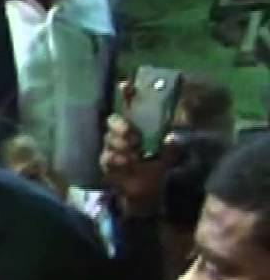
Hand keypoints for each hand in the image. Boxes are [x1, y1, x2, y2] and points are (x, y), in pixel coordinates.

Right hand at [101, 84, 175, 218]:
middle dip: (121, 125)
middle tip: (133, 135)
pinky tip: (127, 163)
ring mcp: (112, 148)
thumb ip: (170, 147)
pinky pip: (107, 157)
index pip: (130, 106)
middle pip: (113, 121)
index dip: (126, 94)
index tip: (125, 84)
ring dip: (120, 144)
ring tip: (133, 153)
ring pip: (109, 139)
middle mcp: (122, 134)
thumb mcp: (168, 157)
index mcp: (138, 127)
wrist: (147, 195)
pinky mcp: (107, 163)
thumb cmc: (157, 169)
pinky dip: (117, 159)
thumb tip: (172, 137)